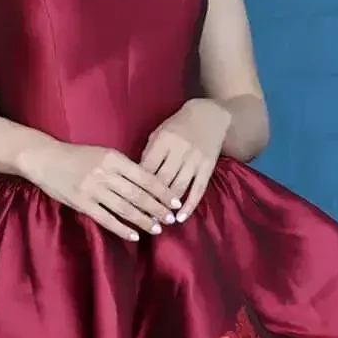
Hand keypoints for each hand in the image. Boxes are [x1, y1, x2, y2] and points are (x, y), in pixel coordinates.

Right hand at [18, 137, 181, 243]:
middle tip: (170, 218)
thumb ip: (122, 167)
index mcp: (113, 158)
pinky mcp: (81, 203)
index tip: (175, 201)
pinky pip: (106, 219)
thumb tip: (146, 183)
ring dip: (142, 220)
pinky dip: (121, 228)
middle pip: (137, 194)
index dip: (162, 191)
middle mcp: (105, 173)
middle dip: (156, 208)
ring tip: (156, 229)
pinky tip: (133, 235)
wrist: (44, 158)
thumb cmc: (75, 156)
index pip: (144, 176)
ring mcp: (93, 189)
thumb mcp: (102, 153)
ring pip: (124, 208)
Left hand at [139, 97, 231, 222]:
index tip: (128, 203)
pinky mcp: (207, 168)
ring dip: (168, 207)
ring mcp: (195, 160)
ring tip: (158, 221)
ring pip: (178, 188)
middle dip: (151, 201)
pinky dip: (190, 206)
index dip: (137, 187)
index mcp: (163, 141)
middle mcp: (179, 151)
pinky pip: (198, 190)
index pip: (147, 168)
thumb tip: (137, 178)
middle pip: (162, 181)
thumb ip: (149, 153)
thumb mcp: (159, 133)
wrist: (209, 116)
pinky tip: (181, 218)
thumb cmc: (178, 126)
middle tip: (141, 219)